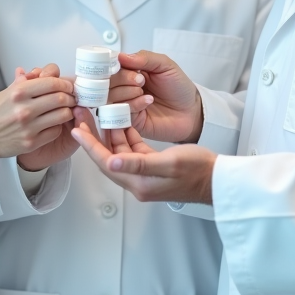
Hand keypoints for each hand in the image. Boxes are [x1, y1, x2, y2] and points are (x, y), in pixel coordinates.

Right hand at [13, 65, 79, 170]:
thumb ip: (27, 82)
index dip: (65, 83)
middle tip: (71, 98)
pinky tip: (53, 123)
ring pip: (62, 115)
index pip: (52, 83)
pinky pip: (55, 131)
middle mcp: (24, 109)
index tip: (68, 86)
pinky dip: (58, 126)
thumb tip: (45, 72)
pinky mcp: (31, 142)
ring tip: (65, 110)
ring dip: (67, 112)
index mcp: (18, 92)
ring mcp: (28, 127)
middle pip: (61, 98)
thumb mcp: (7, 91)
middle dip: (70, 97)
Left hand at [71, 122, 215, 203]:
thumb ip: (138, 163)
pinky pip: (132, 147)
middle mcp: (137, 179)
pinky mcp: (153, 165)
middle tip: (81, 114)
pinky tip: (121, 119)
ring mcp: (144, 173)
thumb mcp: (168, 164)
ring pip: (119, 149)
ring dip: (108, 132)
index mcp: (137, 182)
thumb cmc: (198, 171)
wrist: (218, 179)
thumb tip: (110, 162)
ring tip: (97, 112)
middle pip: (107, 154)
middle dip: (93, 135)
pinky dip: (126, 133)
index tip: (75, 129)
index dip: (88, 145)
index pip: (104, 161)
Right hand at [111, 51, 201, 142]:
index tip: (124, 65)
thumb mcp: (165, 65)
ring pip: (110, 97)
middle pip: (107, 82)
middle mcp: (124, 87)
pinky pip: (120, 113)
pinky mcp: (129, 120)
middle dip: (122, 79)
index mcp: (130, 71)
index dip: (114, 65)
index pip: (111, 66)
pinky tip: (147, 101)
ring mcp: (125, 104)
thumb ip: (145, 58)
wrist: (191, 111)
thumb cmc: (179, 88)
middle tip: (140, 80)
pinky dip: (133, 105)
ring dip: (127, 92)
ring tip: (143, 91)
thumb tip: (121, 56)